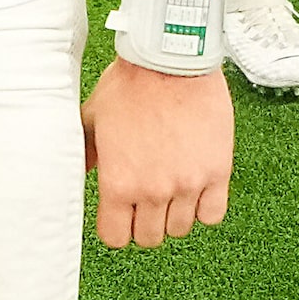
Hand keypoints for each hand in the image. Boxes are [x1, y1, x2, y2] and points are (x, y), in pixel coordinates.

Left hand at [80, 58, 231, 248]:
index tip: (118, 214)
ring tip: (168, 187)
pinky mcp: (217, 172)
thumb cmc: (129, 85)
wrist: (170, 61)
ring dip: (172, 214)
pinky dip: (203, 207)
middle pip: (149, 238)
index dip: (115, 227)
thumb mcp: (93, 118)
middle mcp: (154, 191)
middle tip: (143, 200)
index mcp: (118, 182)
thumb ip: (88, 153)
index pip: (116, 238)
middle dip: (143, 222)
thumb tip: (81, 171)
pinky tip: (194, 186)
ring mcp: (188, 184)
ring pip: (181, 229)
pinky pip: (212, 215)